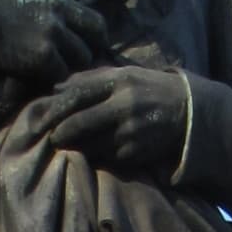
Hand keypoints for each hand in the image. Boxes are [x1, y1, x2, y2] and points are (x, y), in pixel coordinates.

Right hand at [0, 0, 113, 83]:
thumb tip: (69, 10)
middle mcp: (59, 5)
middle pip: (98, 27)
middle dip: (94, 41)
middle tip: (83, 51)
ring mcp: (53, 30)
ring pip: (83, 55)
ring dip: (72, 63)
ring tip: (48, 62)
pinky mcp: (44, 55)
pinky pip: (63, 73)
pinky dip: (54, 78)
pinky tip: (36, 71)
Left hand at [31, 65, 187, 179]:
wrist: (187, 111)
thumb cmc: (149, 89)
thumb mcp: (124, 75)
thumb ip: (91, 79)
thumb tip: (56, 86)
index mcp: (120, 81)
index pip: (79, 94)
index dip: (57, 107)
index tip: (43, 116)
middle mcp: (125, 105)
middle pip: (81, 122)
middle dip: (61, 132)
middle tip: (50, 137)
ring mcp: (131, 131)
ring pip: (91, 144)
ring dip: (76, 147)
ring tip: (67, 146)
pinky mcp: (136, 152)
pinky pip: (107, 157)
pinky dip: (97, 156)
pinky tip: (94, 152)